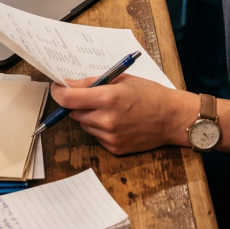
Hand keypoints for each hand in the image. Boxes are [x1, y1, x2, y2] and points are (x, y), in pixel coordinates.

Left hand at [49, 74, 195, 154]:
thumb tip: (68, 84)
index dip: (59, 92)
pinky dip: (100, 127)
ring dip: (89, 115)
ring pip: (84, 124)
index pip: (69, 99)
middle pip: (75, 112)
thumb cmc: (150, 94)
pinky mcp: (114, 148)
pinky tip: (117, 121)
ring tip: (110, 108)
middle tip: (92, 95)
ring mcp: (110, 137)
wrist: (172, 118)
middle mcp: (107, 120)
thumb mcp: (122, 80)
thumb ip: (93, 82)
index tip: (57, 87)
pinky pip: (96, 135)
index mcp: (108, 98)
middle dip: (78, 103)